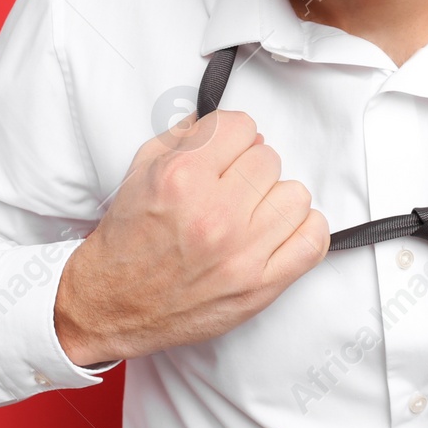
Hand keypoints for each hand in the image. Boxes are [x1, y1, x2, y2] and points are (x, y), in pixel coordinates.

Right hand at [54, 110, 329, 365]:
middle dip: (249, 168)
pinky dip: (303, 231)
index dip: (232, 136)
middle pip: (269, 158)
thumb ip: (186, 136)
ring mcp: (242, 253)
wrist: (113, 304)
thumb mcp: (142, 171)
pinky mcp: (261, 286)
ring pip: (296, 194)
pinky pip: (313, 241)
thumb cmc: (128, 240)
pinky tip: (279, 232)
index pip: (242, 126)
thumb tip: (229, 124)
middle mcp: (214, 214)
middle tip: (229, 188)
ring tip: (250, 213)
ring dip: (275, 199)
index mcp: (182, 178)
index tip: (226, 151)